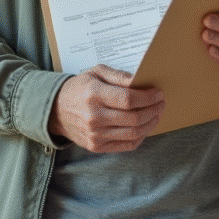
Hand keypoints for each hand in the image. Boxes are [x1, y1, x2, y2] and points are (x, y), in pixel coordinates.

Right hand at [48, 65, 164, 152]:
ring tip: (156, 114)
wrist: (56, 110)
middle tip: (161, 103)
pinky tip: (145, 127)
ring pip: (133, 133)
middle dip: (153, 110)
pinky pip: (127, 145)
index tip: (158, 93)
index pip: (128, 99)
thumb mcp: (96, 72)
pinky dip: (141, 136)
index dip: (148, 97)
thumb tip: (140, 81)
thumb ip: (119, 76)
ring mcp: (95, 134)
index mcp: (94, 94)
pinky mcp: (97, 146)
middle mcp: (94, 117)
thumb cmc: (80, 88)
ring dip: (151, 123)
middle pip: (134, 118)